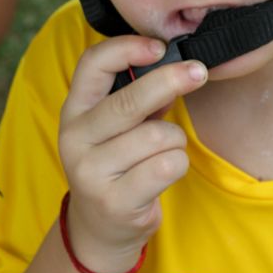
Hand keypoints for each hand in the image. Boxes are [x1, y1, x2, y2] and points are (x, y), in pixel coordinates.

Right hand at [59, 36, 206, 272]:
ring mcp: (91, 172)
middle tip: (198, 72)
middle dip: (171, 81)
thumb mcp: (120, 125)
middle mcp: (75, 139)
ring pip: (158, 137)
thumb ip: (141, 97)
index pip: (91, 64)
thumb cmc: (120, 162)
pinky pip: (167, 166)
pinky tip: (165, 171)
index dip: (126, 48)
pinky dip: (178, 163)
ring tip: (164, 151)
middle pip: (129, 102)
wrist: (101, 226)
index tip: (159, 46)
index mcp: (74, 111)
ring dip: (175, 140)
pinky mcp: (115, 201)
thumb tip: (178, 67)